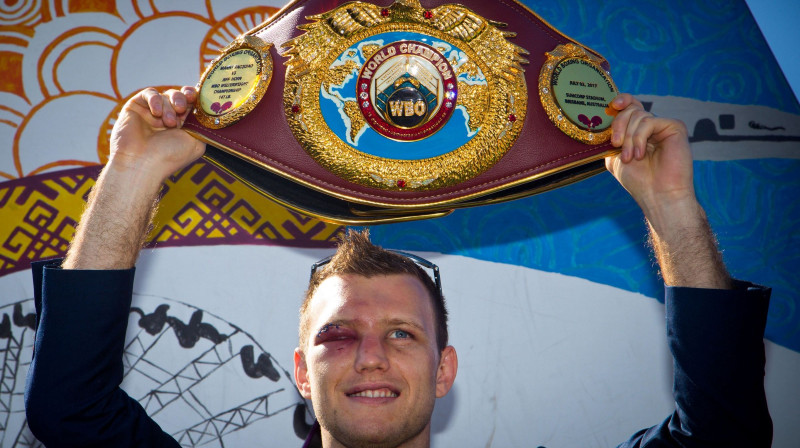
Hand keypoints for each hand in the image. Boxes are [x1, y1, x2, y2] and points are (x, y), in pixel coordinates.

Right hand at [108, 87, 204, 182]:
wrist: (142, 162)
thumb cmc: (169, 156)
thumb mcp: (196, 142)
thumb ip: (202, 124)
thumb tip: (206, 109)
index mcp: (183, 124)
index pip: (191, 103)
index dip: (194, 97)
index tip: (194, 97)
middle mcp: (167, 116)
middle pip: (179, 95)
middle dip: (182, 100)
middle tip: (180, 110)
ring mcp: (151, 111)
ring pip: (165, 95)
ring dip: (169, 107)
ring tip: (168, 123)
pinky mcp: (136, 106)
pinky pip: (149, 93)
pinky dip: (155, 100)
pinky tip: (156, 113)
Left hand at [604, 93, 693, 216]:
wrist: (657, 195)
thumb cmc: (638, 180)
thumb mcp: (614, 157)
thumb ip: (609, 138)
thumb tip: (601, 120)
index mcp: (637, 131)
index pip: (629, 106)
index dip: (621, 101)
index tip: (612, 105)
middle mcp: (651, 126)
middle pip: (631, 108)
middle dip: (619, 125)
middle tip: (616, 144)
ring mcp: (663, 125)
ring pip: (638, 115)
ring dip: (629, 139)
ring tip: (630, 158)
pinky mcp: (675, 127)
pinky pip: (649, 122)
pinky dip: (639, 139)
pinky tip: (640, 155)